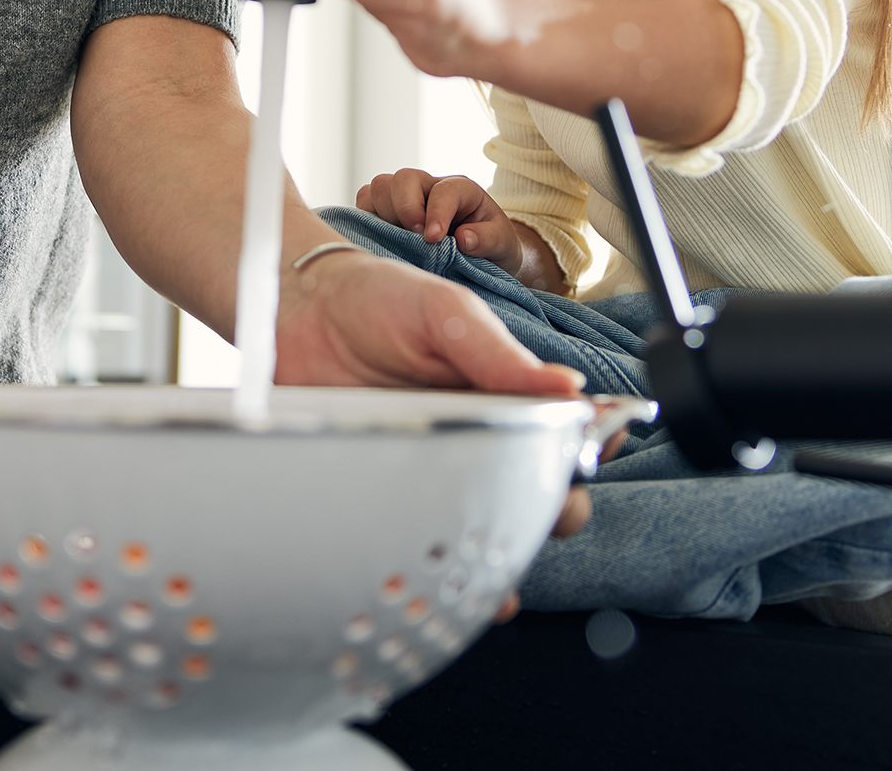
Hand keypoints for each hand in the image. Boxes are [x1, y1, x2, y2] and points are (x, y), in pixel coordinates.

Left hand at [276, 250, 629, 626]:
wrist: (297, 311)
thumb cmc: (380, 300)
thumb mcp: (447, 315)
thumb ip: (501, 356)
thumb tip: (572, 388)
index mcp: (502, 392)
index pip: (562, 432)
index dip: (588, 449)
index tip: (595, 452)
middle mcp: (474, 438)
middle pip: (534, 492)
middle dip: (553, 509)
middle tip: (545, 505)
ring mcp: (429, 472)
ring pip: (481, 532)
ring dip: (499, 559)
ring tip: (499, 570)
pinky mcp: (382, 496)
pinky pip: (414, 548)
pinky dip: (430, 580)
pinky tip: (438, 590)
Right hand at [357, 168, 523, 274]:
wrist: (484, 254)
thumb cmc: (493, 246)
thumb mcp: (503, 244)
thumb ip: (488, 239)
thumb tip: (463, 239)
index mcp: (460, 189)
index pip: (442, 190)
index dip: (436, 212)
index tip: (434, 239)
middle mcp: (429, 187)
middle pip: (403, 178)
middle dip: (405, 207)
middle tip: (415, 238)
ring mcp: (406, 198)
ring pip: (379, 187)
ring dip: (383, 212)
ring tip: (398, 240)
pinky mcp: (387, 212)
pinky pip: (365, 203)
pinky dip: (367, 219)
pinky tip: (383, 241)